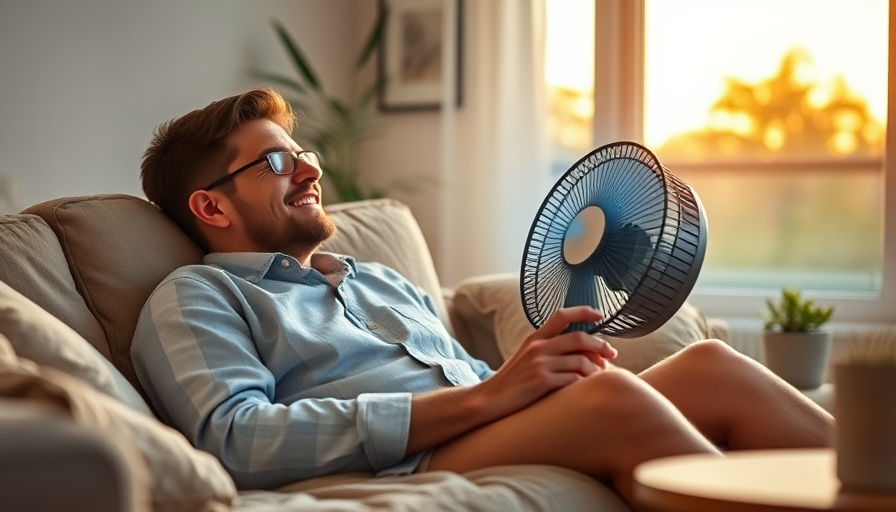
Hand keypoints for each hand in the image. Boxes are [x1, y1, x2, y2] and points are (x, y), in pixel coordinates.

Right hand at [477, 306, 617, 419]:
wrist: (489, 400)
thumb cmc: (512, 381)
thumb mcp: (525, 357)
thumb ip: (547, 348)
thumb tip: (580, 348)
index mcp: (535, 337)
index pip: (562, 315)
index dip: (584, 311)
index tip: (600, 315)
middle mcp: (538, 347)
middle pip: (580, 338)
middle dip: (601, 345)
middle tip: (611, 354)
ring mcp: (540, 364)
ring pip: (582, 361)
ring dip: (596, 369)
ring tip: (598, 376)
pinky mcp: (542, 382)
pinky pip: (574, 379)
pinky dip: (584, 383)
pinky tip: (584, 388)